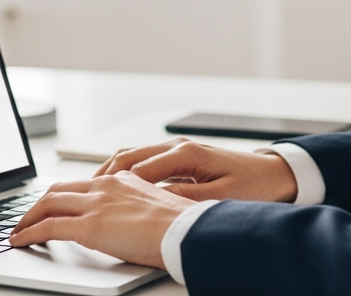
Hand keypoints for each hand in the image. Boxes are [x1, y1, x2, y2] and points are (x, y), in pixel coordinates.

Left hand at [8, 172, 192, 267]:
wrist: (187, 231)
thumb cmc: (181, 225)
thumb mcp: (157, 207)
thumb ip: (137, 207)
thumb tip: (129, 221)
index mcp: (123, 180)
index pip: (83, 184)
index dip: (63, 195)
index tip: (53, 206)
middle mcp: (105, 186)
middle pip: (59, 189)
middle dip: (38, 204)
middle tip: (28, 218)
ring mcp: (95, 204)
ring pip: (48, 203)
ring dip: (28, 218)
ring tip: (19, 231)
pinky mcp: (89, 226)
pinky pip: (47, 227)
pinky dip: (29, 233)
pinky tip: (21, 241)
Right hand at [94, 137, 297, 202]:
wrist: (277, 174)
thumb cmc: (254, 187)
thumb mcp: (219, 199)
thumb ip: (184, 199)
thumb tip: (152, 202)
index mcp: (185, 155)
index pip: (136, 170)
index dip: (109, 187)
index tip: (89, 200)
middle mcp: (176, 148)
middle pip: (125, 158)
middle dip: (98, 177)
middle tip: (73, 196)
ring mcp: (176, 150)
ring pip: (130, 157)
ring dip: (107, 172)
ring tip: (85, 192)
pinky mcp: (179, 158)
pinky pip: (141, 161)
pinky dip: (122, 172)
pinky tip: (111, 187)